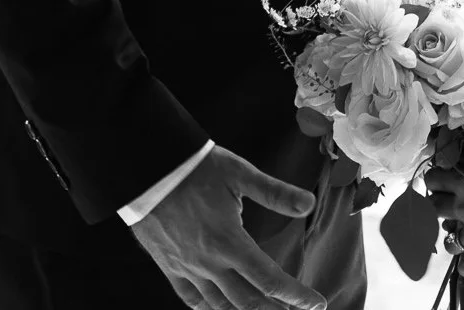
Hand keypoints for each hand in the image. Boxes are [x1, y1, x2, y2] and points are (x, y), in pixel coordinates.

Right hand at [129, 145, 327, 309]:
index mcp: (229, 242)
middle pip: (248, 301)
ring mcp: (187, 268)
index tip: (316, 304)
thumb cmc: (196, 168)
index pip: (270, 280)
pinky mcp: (169, 267)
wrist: (147, 171)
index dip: (296, 296)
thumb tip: (309, 202)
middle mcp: (209, 263)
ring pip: (220, 305)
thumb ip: (275, 192)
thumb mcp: (240, 173)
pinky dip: (209, 309)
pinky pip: (191, 299)